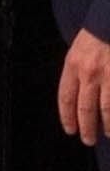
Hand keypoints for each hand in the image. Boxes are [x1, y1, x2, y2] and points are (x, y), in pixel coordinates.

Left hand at [60, 29, 109, 145]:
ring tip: (107, 134)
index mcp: (74, 64)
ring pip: (106, 109)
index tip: (70, 130)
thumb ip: (78, 70)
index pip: (66, 98)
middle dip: (86, 127)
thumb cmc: (101, 30)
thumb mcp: (81, 48)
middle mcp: (90, 72)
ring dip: (107, 126)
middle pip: (85, 108)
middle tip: (88, 140)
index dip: (67, 117)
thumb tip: (77, 94)